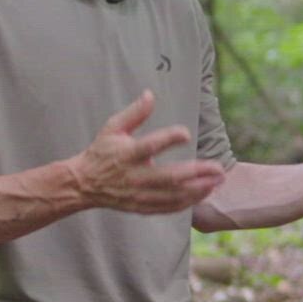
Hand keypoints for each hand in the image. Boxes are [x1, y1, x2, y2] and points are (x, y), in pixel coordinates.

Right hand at [69, 91, 225, 212]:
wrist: (84, 184)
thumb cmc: (101, 152)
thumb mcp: (113, 128)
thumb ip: (134, 113)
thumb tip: (150, 94)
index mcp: (127, 154)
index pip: (149, 146)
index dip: (168, 139)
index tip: (186, 134)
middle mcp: (134, 176)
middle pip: (169, 176)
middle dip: (196, 173)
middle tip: (219, 168)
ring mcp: (139, 194)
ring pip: (172, 195)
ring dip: (198, 190)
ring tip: (217, 181)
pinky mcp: (141, 207)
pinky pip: (168, 208)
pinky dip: (188, 202)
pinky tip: (204, 193)